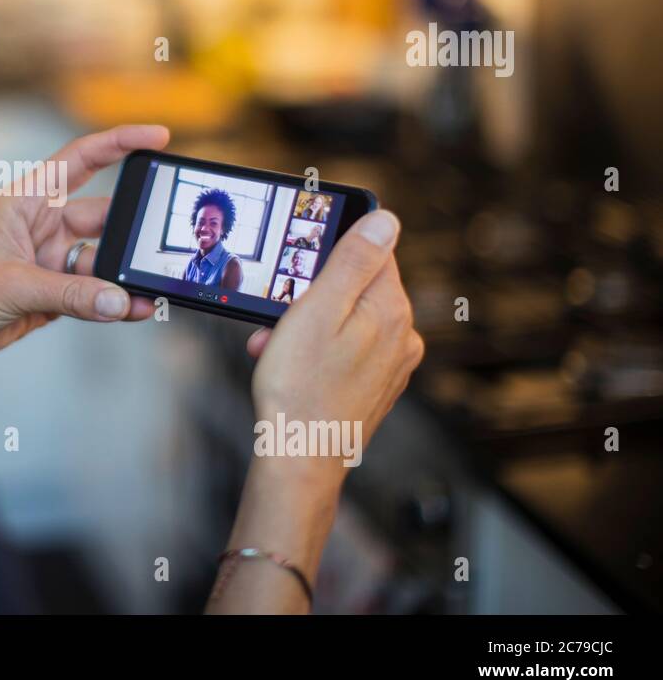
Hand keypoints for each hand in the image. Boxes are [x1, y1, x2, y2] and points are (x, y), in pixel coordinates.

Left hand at [0, 124, 169, 379]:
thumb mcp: (11, 286)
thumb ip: (69, 294)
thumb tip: (118, 299)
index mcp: (25, 201)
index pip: (80, 159)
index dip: (118, 142)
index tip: (158, 136)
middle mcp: (41, 225)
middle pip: (102, 214)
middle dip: (132, 226)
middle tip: (161, 239)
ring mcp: (49, 260)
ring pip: (102, 258)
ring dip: (123, 273)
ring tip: (150, 287)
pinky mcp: (53, 294)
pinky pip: (94, 292)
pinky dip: (114, 301)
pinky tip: (132, 309)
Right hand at [243, 209, 423, 483]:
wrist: (299, 461)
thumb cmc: (300, 387)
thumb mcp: (317, 310)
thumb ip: (353, 260)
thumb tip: (385, 219)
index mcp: (392, 308)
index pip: (370, 251)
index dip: (326, 259)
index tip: (297, 280)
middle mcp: (404, 335)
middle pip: (354, 288)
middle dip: (309, 298)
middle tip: (276, 323)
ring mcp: (393, 365)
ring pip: (345, 322)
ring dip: (306, 328)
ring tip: (274, 351)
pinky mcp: (376, 388)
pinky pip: (345, 352)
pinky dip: (315, 354)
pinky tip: (290, 372)